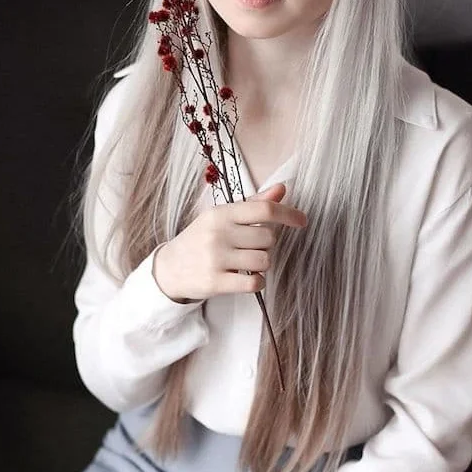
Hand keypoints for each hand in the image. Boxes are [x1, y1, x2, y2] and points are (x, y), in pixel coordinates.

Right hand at [153, 182, 306, 302]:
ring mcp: (216, 258)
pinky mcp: (215, 282)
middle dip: (267, 244)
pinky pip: (254, 282)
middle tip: (251, 247)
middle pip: (269, 238)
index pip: (264, 210)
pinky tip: (246, 277)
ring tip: (245, 262)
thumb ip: (253, 204)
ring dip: (262, 264)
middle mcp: (218, 233)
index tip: (302, 220)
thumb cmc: (201, 239)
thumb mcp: (222, 217)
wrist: (169, 268)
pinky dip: (257, 281)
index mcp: (221, 213)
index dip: (288, 214)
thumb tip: (282, 188)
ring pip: (264, 261)